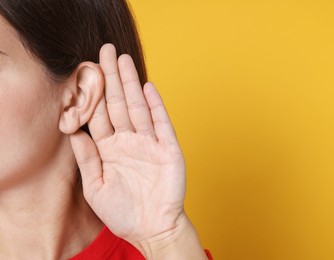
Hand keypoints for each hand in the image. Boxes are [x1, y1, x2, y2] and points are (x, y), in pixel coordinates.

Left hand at [69, 43, 185, 243]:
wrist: (152, 229)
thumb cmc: (123, 212)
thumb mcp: (96, 188)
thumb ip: (87, 159)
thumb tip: (74, 133)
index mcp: (110, 149)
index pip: (100, 116)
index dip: (93, 94)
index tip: (87, 71)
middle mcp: (129, 141)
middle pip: (118, 104)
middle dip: (111, 78)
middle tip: (106, 51)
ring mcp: (150, 143)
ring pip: (138, 108)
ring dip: (131, 84)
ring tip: (124, 60)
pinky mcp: (168, 149)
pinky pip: (161, 123)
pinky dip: (155, 106)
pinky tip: (148, 88)